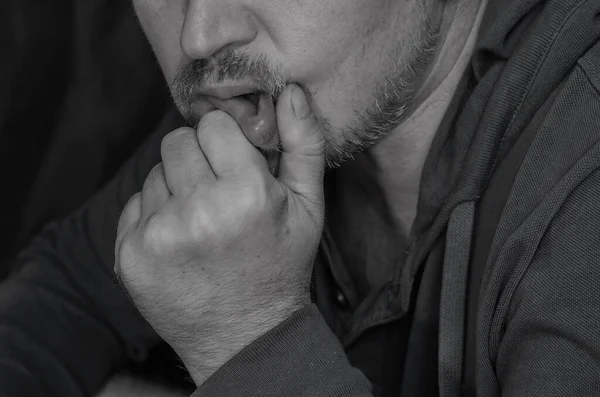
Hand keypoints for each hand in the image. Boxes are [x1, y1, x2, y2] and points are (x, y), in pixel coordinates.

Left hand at [114, 84, 324, 384]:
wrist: (245, 334)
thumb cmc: (280, 265)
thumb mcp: (307, 207)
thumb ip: (303, 145)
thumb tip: (291, 92)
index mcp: (245, 193)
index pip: (212, 125)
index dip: (226, 143)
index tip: (235, 166)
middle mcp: (197, 211)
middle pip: (177, 142)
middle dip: (198, 160)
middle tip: (217, 193)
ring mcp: (158, 234)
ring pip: (154, 172)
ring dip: (176, 188)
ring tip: (201, 222)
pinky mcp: (130, 254)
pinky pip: (135, 205)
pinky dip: (155, 215)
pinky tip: (180, 240)